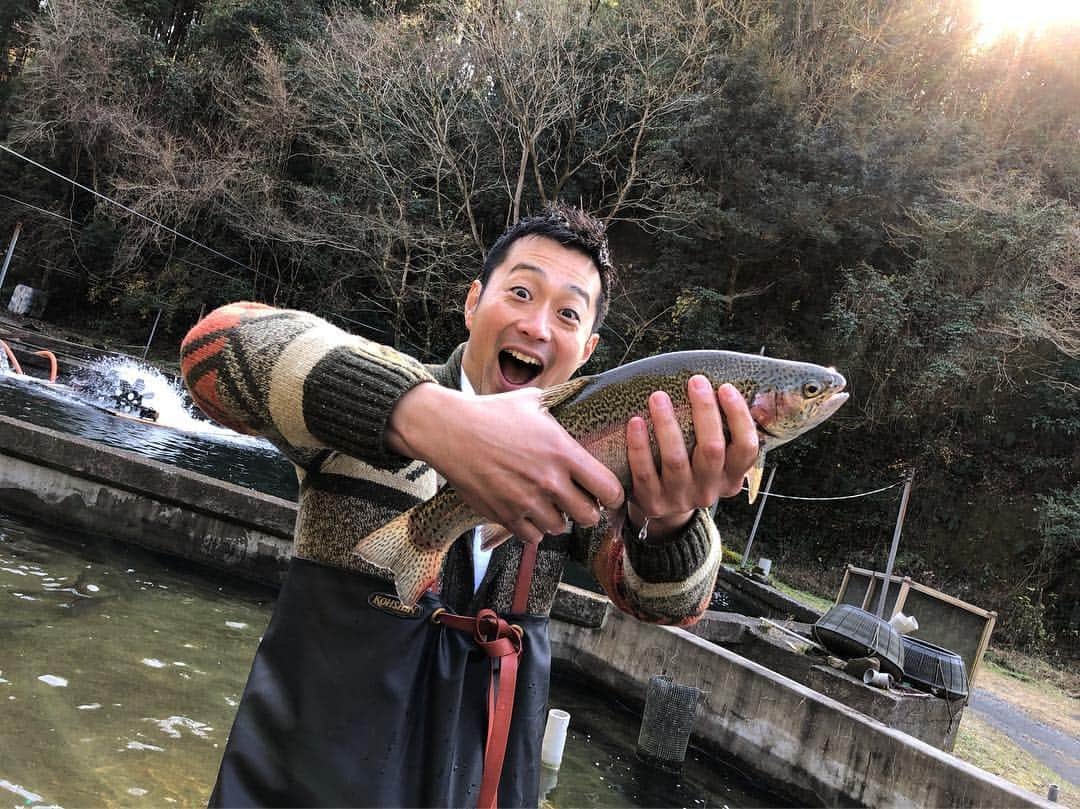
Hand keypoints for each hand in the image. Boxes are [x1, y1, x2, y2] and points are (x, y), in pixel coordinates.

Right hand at [386, 383, 623, 544]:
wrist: (450, 430)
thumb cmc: (492, 412)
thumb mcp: (533, 402)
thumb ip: (562, 405)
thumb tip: (584, 389)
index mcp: (562, 451)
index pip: (608, 488)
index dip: (613, 494)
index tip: (606, 492)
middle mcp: (549, 480)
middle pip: (589, 516)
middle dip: (588, 510)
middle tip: (580, 502)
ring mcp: (526, 501)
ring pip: (560, 527)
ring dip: (558, 518)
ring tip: (550, 505)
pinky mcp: (504, 515)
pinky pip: (532, 537)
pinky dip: (533, 528)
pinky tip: (528, 513)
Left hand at [625, 377, 758, 540]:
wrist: (664, 508)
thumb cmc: (690, 468)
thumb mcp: (713, 460)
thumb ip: (720, 432)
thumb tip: (720, 385)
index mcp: (731, 477)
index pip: (746, 448)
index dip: (739, 417)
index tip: (725, 388)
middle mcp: (709, 490)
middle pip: (712, 449)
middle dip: (704, 411)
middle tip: (695, 382)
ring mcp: (681, 498)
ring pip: (676, 460)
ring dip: (667, 424)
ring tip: (658, 396)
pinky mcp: (653, 503)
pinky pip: (645, 473)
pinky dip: (639, 446)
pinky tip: (635, 422)